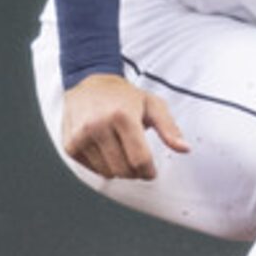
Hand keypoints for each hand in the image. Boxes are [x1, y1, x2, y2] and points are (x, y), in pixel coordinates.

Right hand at [59, 73, 189, 181]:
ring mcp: (81, 136)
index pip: (139, 159)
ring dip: (120, 169)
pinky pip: (93, 170)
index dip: (149, 172)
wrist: (89, 82)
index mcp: (122, 116)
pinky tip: (107, 150)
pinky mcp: (70, 145)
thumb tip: (184, 149)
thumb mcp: (153, 105)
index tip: (152, 172)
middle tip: (139, 162)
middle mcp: (98, 126)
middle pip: (124, 169)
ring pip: (108, 172)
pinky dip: (104, 166)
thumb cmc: (125, 96)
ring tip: (123, 151)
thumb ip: (170, 128)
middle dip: (136, 172)